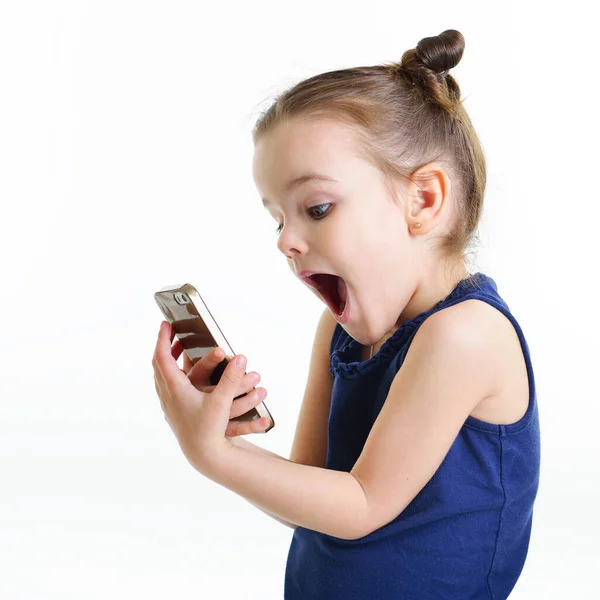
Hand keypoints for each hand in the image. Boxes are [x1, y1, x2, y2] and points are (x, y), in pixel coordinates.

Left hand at [152, 321, 268, 471]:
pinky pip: (167, 385)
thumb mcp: (222, 402)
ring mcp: (169, 404)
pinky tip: (183, 373)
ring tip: (179, 349)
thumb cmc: (210, 430)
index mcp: (174, 389)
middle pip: (159, 364)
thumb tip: (240, 356)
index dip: (162, 339)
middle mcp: (168, 395)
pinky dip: (173, 372)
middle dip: (166, 346)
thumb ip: (232, 378)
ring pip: (162, 376)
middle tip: (173, 333)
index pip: (162, 358)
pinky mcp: (175, 410)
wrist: (203, 456)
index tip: (164, 324)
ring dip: (169, 359)